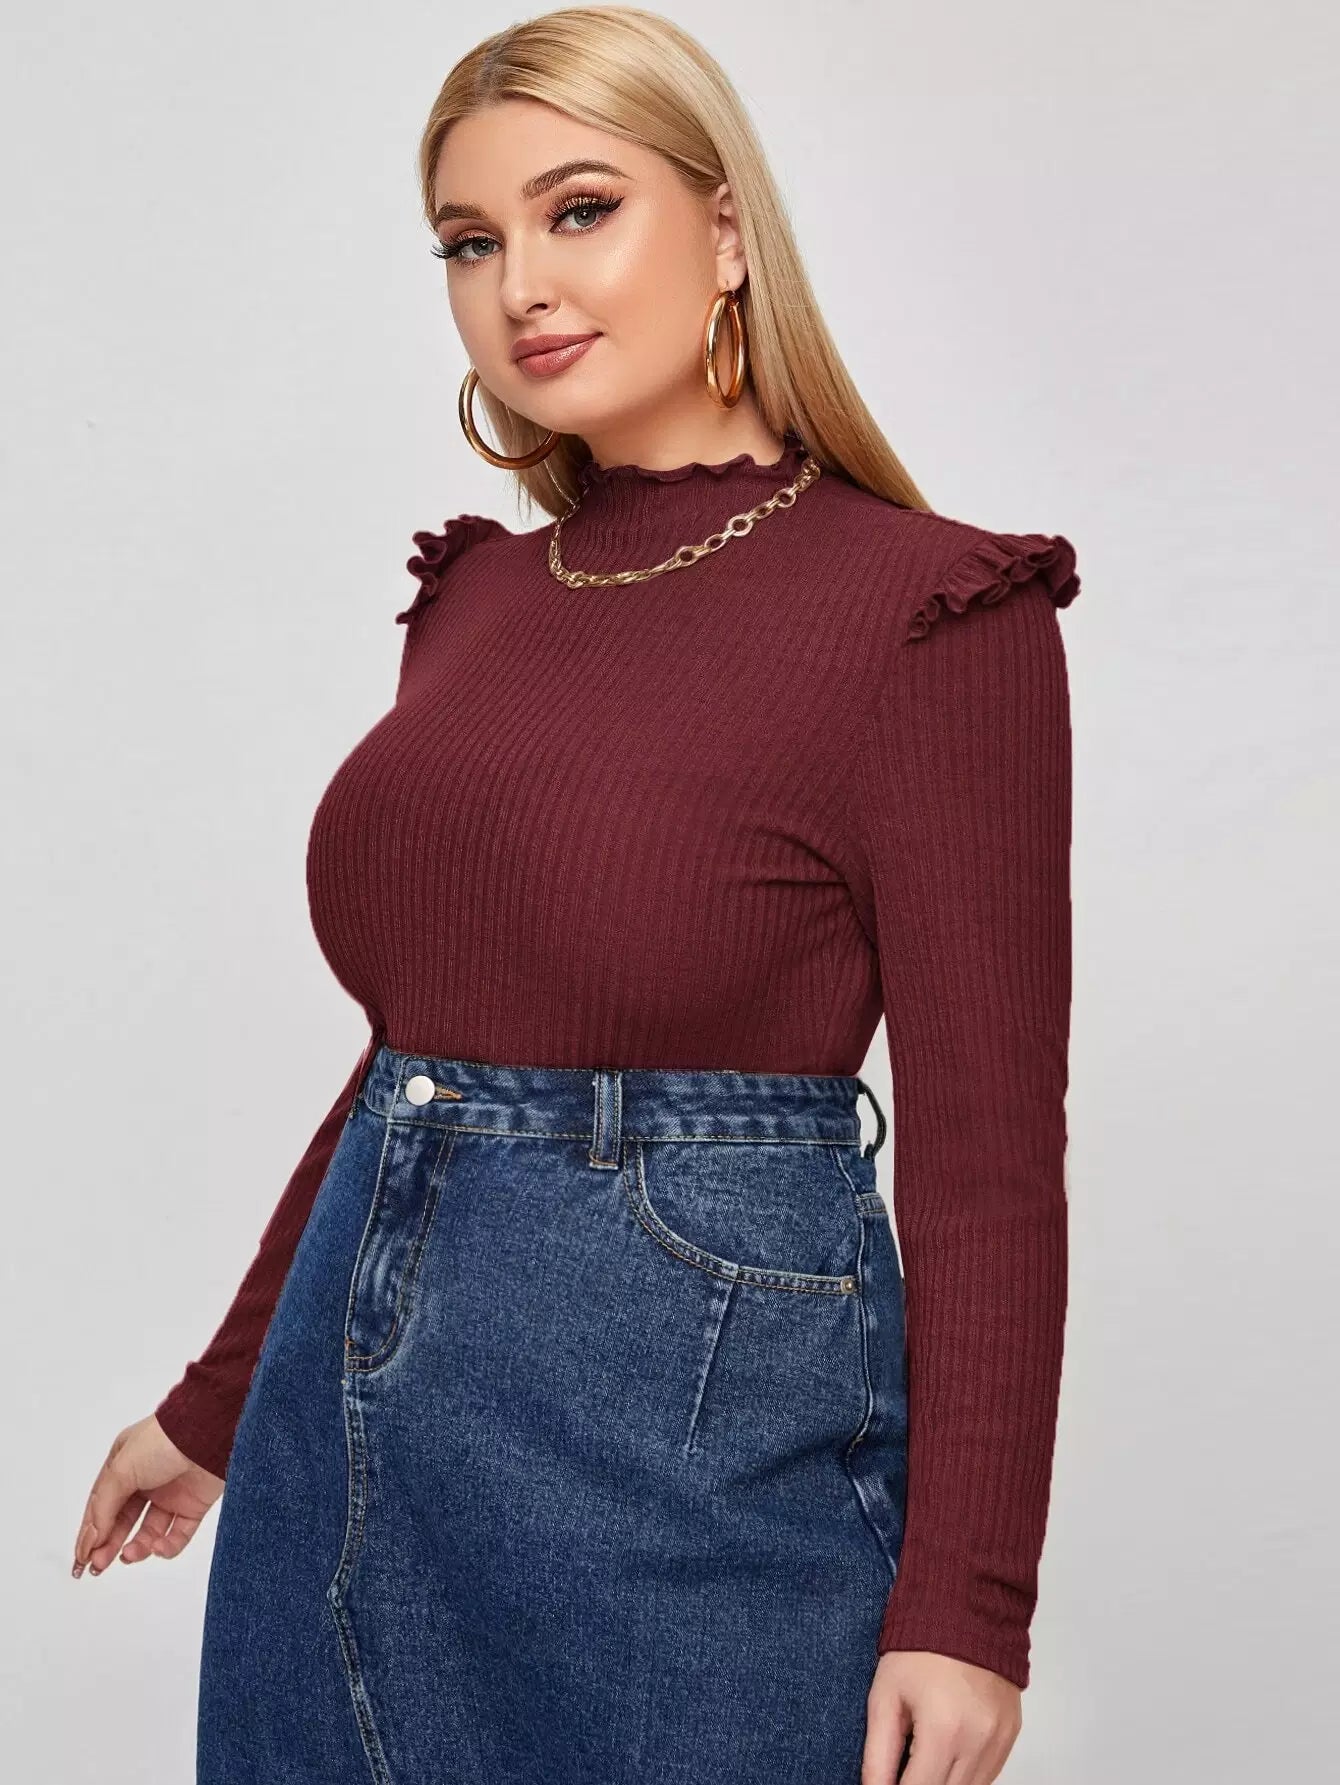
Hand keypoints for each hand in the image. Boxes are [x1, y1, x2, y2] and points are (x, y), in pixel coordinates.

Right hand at [71, 1414, 224, 1578]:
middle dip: (109, 1545)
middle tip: (98, 1566)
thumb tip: (91, 1539)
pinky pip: (178, 1534)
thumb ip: (102, 1507)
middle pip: (122, 1522)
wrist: (209, 1434)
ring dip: (136, 1548)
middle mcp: (146, 1480)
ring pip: (149, 1532)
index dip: (90, 1533)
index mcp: (123, 1466)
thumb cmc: (163, 1441)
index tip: (80, 1559)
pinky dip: (167, 1546)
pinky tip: (158, 1546)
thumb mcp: (120, 1470)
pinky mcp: (194, 1506)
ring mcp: (171, 1494)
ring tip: (129, 1554)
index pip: (100, 1505)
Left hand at [863, 1650, 1022, 1783]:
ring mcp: (1000, 1741)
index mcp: (943, 1731)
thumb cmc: (919, 1650)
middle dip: (921, 1783)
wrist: (965, 1610)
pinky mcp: (1011, 1735)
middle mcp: (978, 1742)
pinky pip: (988, 1775)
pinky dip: (966, 1775)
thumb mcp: (884, 1697)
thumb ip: (877, 1755)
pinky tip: (947, 1753)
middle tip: (904, 1766)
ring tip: (924, 1756)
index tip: (888, 1782)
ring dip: (944, 1782)